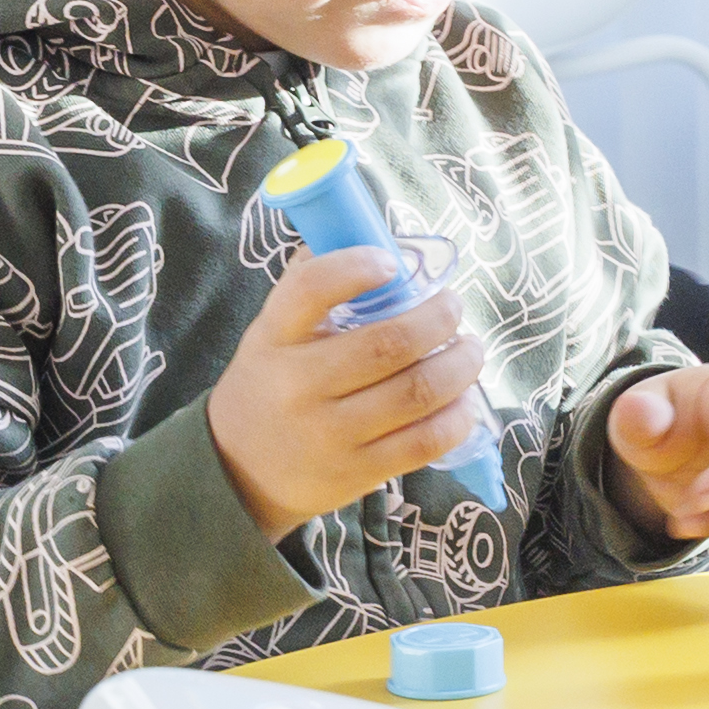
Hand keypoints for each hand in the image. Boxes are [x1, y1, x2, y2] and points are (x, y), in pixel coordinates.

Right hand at [204, 252, 491, 535]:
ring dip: (461, 364)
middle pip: (389, 344)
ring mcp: (328, 434)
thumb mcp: (271, 334)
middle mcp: (298, 387)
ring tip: (470, 349)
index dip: (357, 267)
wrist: (238, 473)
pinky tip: (465, 399)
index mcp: (274, 339)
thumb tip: (367, 235)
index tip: (391, 262)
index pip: (310, 290)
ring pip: (417, 392)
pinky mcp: (357, 473)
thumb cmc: (271, 385)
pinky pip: (425, 441)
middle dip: (440, 317)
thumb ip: (312, 290)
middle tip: (453, 306)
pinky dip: (459, 416)